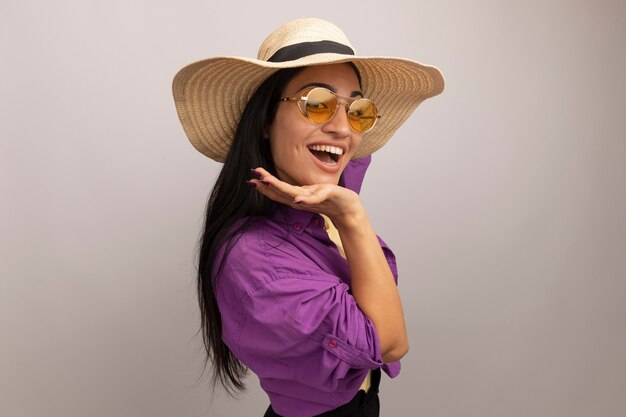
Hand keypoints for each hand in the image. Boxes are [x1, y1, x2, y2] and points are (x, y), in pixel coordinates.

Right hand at [249, 168, 365, 228]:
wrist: (349, 209)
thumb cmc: (330, 200)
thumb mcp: (312, 195)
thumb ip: (299, 194)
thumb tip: (288, 191)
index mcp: (298, 197)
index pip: (278, 192)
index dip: (265, 187)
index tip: (251, 179)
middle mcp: (303, 199)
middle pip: (282, 192)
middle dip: (267, 185)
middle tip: (253, 178)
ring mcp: (313, 199)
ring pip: (293, 194)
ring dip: (280, 189)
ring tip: (266, 181)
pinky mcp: (326, 196)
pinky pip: (315, 199)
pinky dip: (306, 199)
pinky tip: (298, 198)